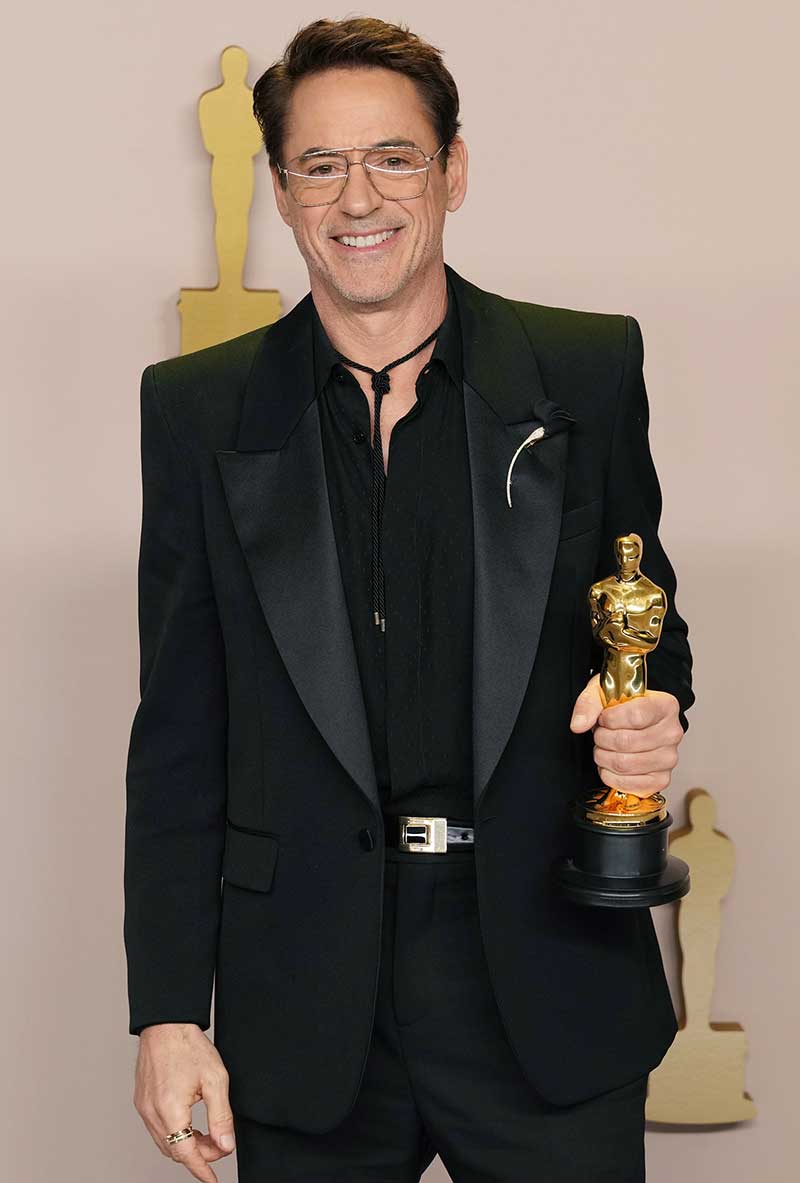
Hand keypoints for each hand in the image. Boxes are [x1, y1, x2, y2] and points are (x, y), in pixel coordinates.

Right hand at [133, 1023, 234, 1181]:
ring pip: (164, 1142)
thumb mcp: (215, 1080)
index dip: (201, 1169)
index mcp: (170, 1110)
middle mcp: (152, 1113)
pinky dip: (174, 1134)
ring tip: (207, 1138)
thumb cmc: (188, 1046)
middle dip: (198, 1155)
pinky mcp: (141, 1101)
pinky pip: (157, 1129)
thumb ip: (221, 1116)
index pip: (185, 1154)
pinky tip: (189, 1126)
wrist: (166, 1024)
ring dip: (185, 1146)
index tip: (212, 1180)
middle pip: (174, 1150)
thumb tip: (226, 1145)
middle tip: (220, 1147)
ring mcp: (144, 1107)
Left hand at [569, 674, 683, 797]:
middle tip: (601, 733)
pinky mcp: (660, 779)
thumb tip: (579, 724)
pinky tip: (611, 763)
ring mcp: (668, 759)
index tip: (604, 718)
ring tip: (605, 747)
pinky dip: (609, 775)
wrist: (635, 721)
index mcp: (665, 706)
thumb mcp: (603, 692)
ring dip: (603, 756)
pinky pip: (626, 783)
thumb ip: (589, 704)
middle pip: (626, 742)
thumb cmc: (623, 707)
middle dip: (602, 738)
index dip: (610, 719)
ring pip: (623, 764)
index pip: (635, 716)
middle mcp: (672, 733)